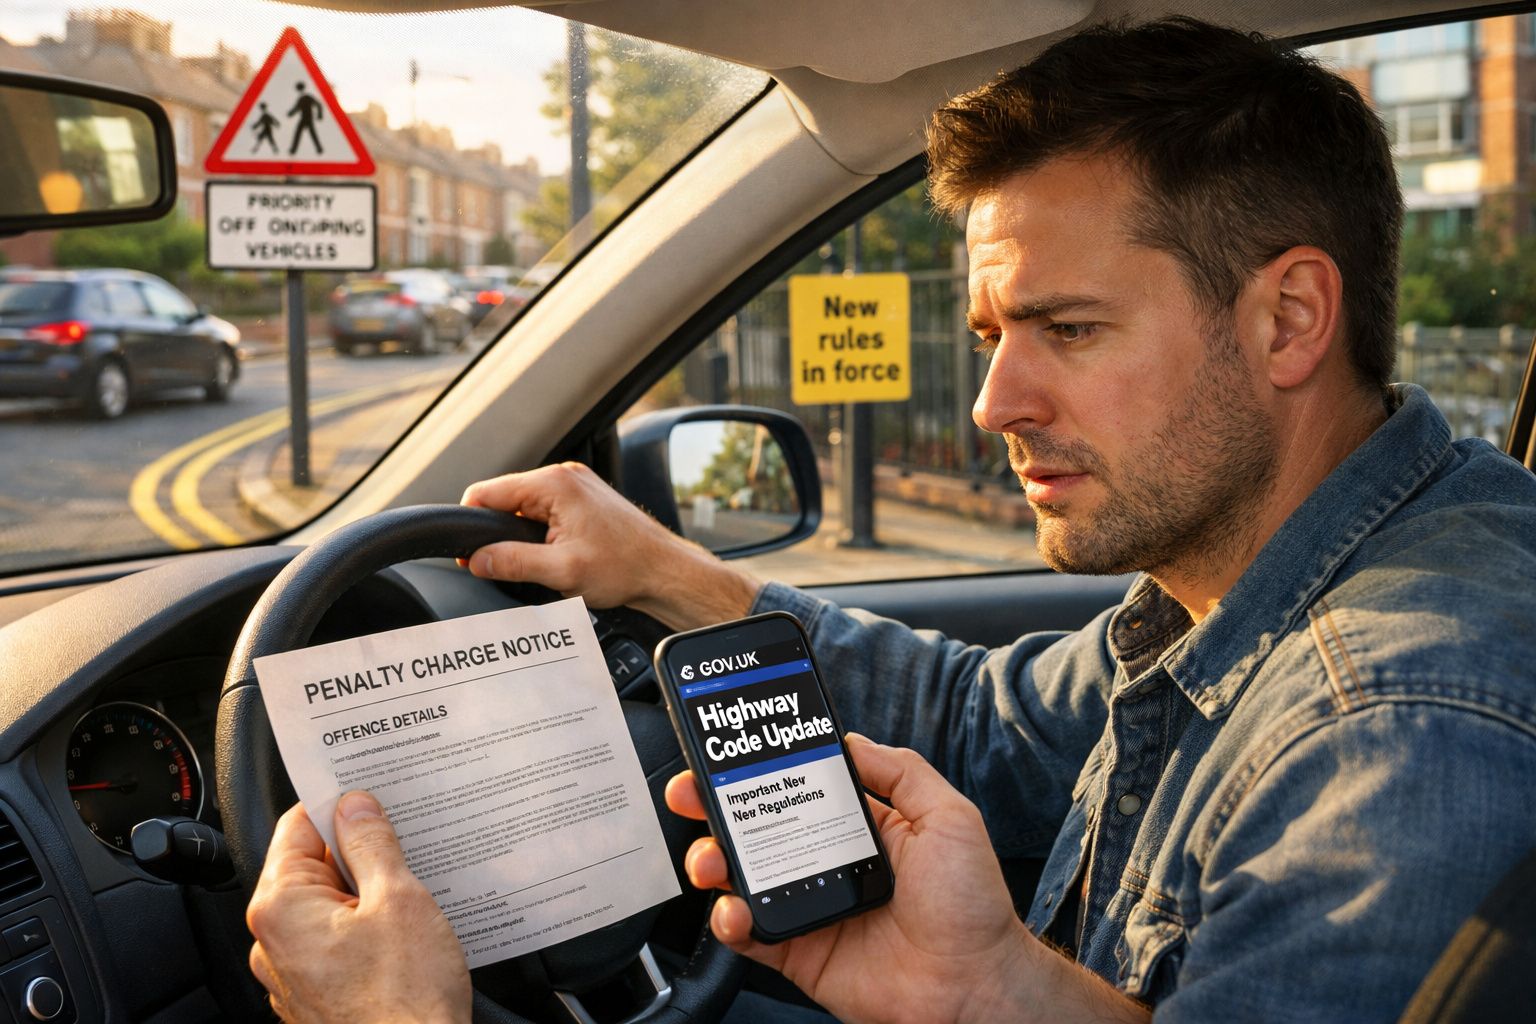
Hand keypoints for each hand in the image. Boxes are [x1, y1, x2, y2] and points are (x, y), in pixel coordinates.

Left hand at [247, 792, 469, 1023]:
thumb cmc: (403, 1002)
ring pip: (328, 906)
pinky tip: (405, 932)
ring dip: (367, 892)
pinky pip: (336, 941)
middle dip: (359, 851)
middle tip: (406, 843)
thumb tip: (354, 806)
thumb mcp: (399, 900)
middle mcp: (272, 941)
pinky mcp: (316, 996)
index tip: (373, 794)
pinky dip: (367, 928)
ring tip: (413, 892)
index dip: (340, 804)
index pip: (299, 825)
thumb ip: (372, 845)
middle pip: (312, 866)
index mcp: (281, 906)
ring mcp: (292, 974)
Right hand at [461, 462, 759, 627]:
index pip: (488, 492)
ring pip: (526, 508)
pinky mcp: (584, 500)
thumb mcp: (561, 571)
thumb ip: (513, 563)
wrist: (665, 571)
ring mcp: (576, 486)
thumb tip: (476, 559)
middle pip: (506, 499)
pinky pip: (546, 513)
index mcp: (555, 483)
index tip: (467, 553)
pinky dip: (542, 534)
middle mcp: (565, 476)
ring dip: (523, 536)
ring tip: (543, 563)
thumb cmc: (626, 567)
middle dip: (500, 533)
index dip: (470, 522)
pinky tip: (557, 556)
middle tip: (508, 567)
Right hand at [665, 736, 1034, 1022]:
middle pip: (759, 828)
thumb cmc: (972, 905)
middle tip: (692, 793)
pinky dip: (730, 921)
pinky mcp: (799, 953)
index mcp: (861, 828)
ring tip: (710, 858)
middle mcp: (829, 863)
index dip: (764, 771)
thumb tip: (852, 740)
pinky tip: (733, 910)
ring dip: (714, 861)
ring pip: (743, 878)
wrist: (974, 985)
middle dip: (717, 808)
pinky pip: (751, 934)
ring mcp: (811, 907)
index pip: (800, 788)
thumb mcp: (948, 817)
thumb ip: (901, 772)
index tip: (731, 752)